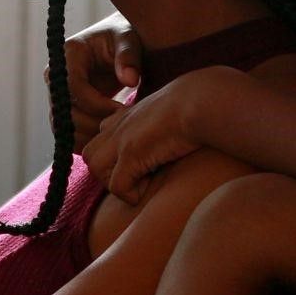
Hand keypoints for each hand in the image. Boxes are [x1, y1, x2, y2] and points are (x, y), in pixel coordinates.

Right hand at [56, 14, 142, 150]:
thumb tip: (130, 80)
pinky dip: (82, 143)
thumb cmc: (123, 38)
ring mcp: (57, 95)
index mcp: (68, 54)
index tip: (121, 111)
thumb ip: (129, 57)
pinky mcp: (64, 109)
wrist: (118, 45)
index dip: (96, 103)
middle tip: (120, 130)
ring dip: (87, 137)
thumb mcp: (129, 39)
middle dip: (92, 123)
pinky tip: (104, 146)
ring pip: (62, 125)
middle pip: (63, 110)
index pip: (73, 86)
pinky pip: (66, 133)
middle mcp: (56, 75)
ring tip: (114, 140)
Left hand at [81, 66, 239, 202]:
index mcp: (127, 116)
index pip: (102, 138)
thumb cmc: (197, 109)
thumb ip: (156, 127)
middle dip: (108, 172)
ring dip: (116, 183)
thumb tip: (163, 143)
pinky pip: (117, 186)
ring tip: (143, 180)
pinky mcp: (131, 152)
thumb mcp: (169, 115)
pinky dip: (132, 193)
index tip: (142, 163)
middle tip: (137, 176)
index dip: (115, 158)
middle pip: (90, 155)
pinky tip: (153, 184)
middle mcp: (119, 125)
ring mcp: (122, 137)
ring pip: (95, 169)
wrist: (204, 101)